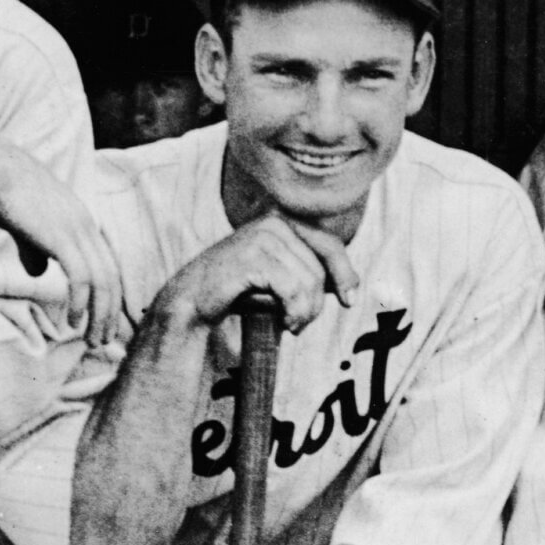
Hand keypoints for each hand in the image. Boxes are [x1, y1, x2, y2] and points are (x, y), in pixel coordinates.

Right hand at [0, 146, 126, 345]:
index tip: (103, 320)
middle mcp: (87, 227)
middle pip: (111, 277)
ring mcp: (77, 231)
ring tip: (93, 339)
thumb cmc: (6, 195)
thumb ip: (35, 250)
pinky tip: (75, 321)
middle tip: (105, 340)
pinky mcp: (62, 237)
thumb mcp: (26, 226)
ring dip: (99, 315)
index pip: (106, 265)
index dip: (107, 296)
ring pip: (101, 282)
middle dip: (110, 313)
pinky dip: (82, 302)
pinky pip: (81, 277)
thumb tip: (37, 272)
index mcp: (82, 223)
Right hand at [160, 214, 358, 334]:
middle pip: (319, 268)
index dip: (345, 272)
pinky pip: (292, 288)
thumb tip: (348, 283)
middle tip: (299, 324)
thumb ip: (304, 270)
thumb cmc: (235, 290)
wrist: (193, 300)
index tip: (350, 300)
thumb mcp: (276, 275)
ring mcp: (262, 236)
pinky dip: (293, 311)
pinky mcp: (252, 256)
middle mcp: (273, 221)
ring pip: (309, 281)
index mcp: (280, 220)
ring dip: (304, 311)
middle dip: (315, 303)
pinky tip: (283, 322)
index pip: (328, 244)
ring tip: (289, 324)